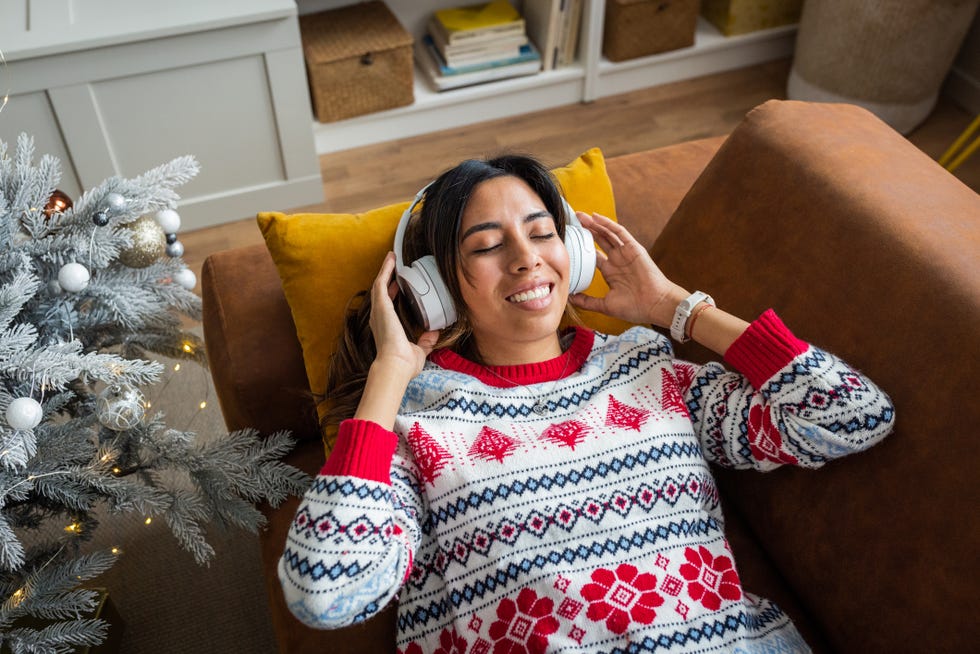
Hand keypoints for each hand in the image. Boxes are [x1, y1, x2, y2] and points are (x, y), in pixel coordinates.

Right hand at [368, 252, 439, 378]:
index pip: (387, 306)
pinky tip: (391, 259)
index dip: (391, 294)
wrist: (396, 364)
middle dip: (386, 278)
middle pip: (381, 292)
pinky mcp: (380, 305)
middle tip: (393, 266)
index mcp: (386, 327)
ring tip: (391, 257)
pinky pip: (381, 282)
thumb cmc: (404, 363)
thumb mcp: (419, 350)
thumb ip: (426, 341)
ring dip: (386, 270)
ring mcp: (378, 311)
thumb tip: (434, 333)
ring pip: (380, 284)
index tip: (397, 286)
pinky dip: (386, 270)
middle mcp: (378, 318)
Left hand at [569, 212, 686, 327]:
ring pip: (607, 234)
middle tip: (573, 222)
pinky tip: (596, 217)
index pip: (593, 256)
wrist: (656, 305)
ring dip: (594, 224)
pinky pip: (620, 232)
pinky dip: (608, 224)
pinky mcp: (634, 248)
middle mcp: (618, 260)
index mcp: (611, 272)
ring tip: (580, 216)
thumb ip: (588, 301)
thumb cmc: (635, 307)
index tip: (569, 242)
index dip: (582, 248)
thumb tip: (570, 298)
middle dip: (586, 231)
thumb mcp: (605, 305)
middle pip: (599, 241)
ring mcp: (626, 253)